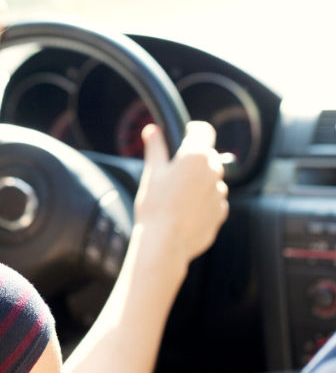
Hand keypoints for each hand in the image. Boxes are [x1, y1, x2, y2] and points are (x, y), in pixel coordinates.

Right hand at [133, 121, 228, 265]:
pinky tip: (183, 211)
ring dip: (199, 181)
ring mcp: (220, 193)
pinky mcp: (220, 213)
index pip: (204, 131)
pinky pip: (213, 200)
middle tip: (172, 173)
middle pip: (208, 156)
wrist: (164, 242)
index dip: (194, 130)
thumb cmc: (155, 206)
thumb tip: (153, 130)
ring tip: (176, 196)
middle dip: (193, 160)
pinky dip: (202, 201)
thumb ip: (156, 147)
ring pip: (211, 179)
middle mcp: (214, 171)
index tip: (184, 135)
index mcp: (196, 156)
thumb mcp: (152, 172)